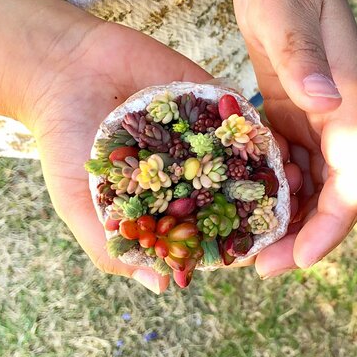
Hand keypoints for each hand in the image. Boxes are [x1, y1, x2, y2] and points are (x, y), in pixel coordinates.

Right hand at [26, 1, 301, 291]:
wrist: (63, 70)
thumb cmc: (65, 143)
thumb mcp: (80, 203)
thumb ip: (114, 245)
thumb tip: (164, 286)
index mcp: (166, 201)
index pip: (207, 229)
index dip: (231, 241)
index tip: (260, 250)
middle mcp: (191, 171)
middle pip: (236, 195)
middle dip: (263, 206)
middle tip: (290, 211)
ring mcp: (204, 136)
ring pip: (246, 158)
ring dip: (271, 169)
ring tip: (293, 178)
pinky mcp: (210, 100)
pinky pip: (240, 118)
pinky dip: (258, 131)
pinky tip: (276, 141)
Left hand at [231, 0, 356, 275]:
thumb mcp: (285, 8)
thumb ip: (304, 56)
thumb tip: (326, 104)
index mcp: (352, 99)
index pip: (353, 178)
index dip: (331, 225)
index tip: (298, 259)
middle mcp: (344, 114)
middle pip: (337, 193)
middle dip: (306, 236)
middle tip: (262, 268)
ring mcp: (322, 113)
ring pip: (316, 183)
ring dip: (289, 220)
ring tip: (249, 248)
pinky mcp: (296, 108)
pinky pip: (292, 161)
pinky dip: (275, 188)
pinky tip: (245, 206)